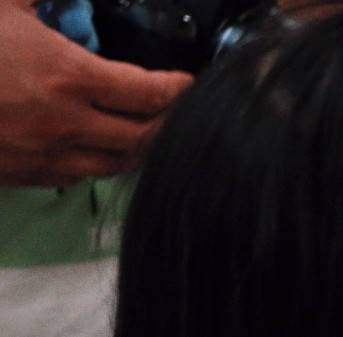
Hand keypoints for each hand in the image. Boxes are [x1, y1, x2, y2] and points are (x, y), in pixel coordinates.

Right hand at [0, 0, 190, 185]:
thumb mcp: (4, 3)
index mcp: (67, 76)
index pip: (149, 93)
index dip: (176, 89)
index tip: (186, 82)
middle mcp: (65, 124)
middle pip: (143, 137)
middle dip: (167, 124)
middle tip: (176, 111)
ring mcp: (44, 155)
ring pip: (115, 164)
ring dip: (138, 149)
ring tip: (147, 131)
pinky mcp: (23, 175)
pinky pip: (77, 176)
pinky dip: (98, 161)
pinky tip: (100, 146)